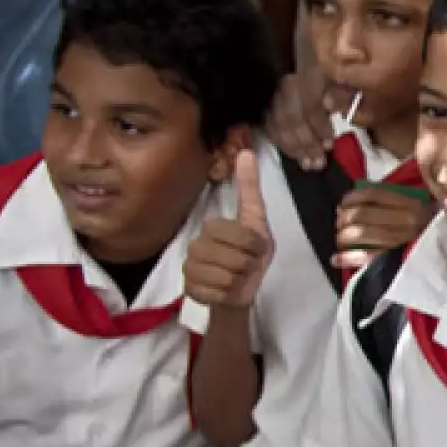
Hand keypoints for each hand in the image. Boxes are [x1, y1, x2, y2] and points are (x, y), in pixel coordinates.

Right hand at [184, 150, 273, 308]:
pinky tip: (225, 291)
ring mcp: (189, 269)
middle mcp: (195, 245)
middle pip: (233, 257)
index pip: (240, 235)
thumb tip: (246, 152)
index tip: (256, 250)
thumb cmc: (251, 255)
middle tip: (247, 266)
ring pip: (226, 277)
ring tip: (237, 278)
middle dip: (249, 264)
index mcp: (213, 226)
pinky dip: (229, 295)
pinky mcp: (189, 290)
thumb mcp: (257, 221)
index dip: (256, 246)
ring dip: (240, 281)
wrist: (241, 291)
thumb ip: (250, 188)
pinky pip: (218, 294)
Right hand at [266, 67, 334, 169]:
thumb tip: (331, 106)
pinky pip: (269, 127)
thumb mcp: (338, 79)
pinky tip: (292, 155)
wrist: (298, 64)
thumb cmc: (326, 74)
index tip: (330, 144)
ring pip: (279, 126)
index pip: (310, 107)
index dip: (320, 127)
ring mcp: (271, 97)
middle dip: (307, 144)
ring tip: (308, 165)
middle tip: (319, 164)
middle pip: (293, 120)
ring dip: (294, 149)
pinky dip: (280, 143)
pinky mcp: (264, 106)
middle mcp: (285, 88)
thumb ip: (338, 93)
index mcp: (305, 77)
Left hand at [334, 185, 433, 270]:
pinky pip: (365, 257)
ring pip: (360, 233)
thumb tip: (360, 199)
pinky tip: (336, 259)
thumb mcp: (418, 208)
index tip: (344, 202)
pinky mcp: (395, 259)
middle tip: (339, 222)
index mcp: (410, 203)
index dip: (352, 196)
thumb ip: (396, 201)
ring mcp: (400, 240)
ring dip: (343, 236)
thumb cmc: (430, 228)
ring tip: (340, 239)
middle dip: (344, 218)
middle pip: (362, 213)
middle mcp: (405, 220)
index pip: (374, 193)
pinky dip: (346, 258)